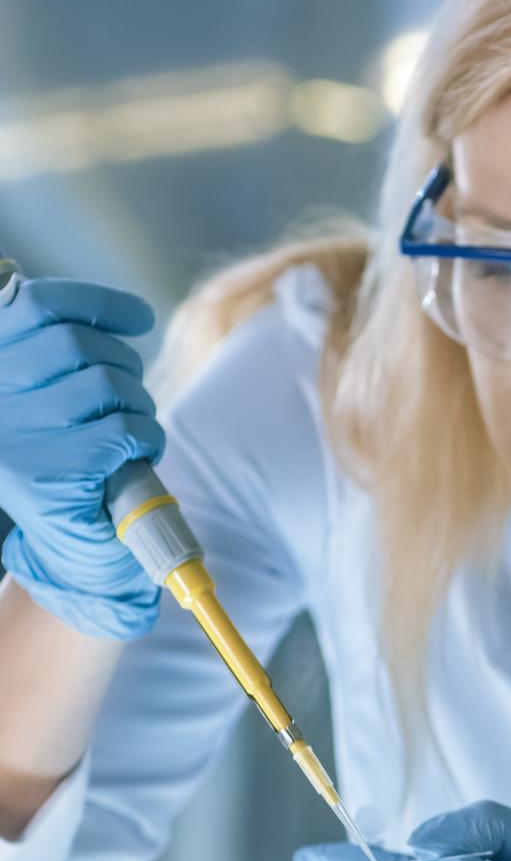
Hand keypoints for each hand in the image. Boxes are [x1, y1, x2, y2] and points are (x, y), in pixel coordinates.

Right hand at [0, 277, 165, 639]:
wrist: (77, 556)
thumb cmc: (75, 471)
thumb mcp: (60, 402)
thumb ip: (70, 356)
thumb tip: (131, 314)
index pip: (38, 306)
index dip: (97, 304)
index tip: (138, 317)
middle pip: (79, 344)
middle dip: (125, 369)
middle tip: (129, 405)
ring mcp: (14, 435)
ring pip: (109, 386)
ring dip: (139, 410)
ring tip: (127, 440)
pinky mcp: (50, 472)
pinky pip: (125, 431)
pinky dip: (146, 442)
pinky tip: (134, 461)